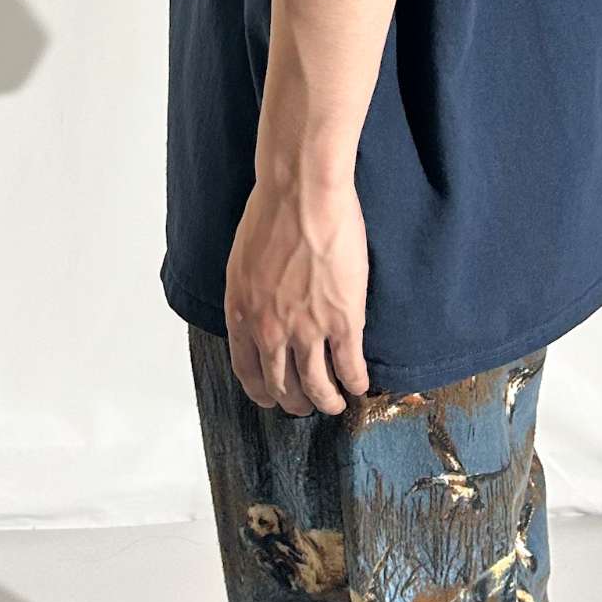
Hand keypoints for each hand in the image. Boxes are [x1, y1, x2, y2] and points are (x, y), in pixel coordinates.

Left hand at [223, 173, 371, 415]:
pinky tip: (360, 386)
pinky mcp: (343, 321)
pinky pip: (349, 365)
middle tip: (303, 406)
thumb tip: (261, 305)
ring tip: (334, 405)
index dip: (261, 390)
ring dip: (326, 401)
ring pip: (316, 385)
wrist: (302, 194)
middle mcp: (270, 330)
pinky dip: (355, 382)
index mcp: (241, 313)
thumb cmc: (271, 211)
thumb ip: (251, 292)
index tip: (270, 397)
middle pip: (281, 384)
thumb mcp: (243, 260)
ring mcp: (307, 330)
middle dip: (293, 402)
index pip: (247, 369)